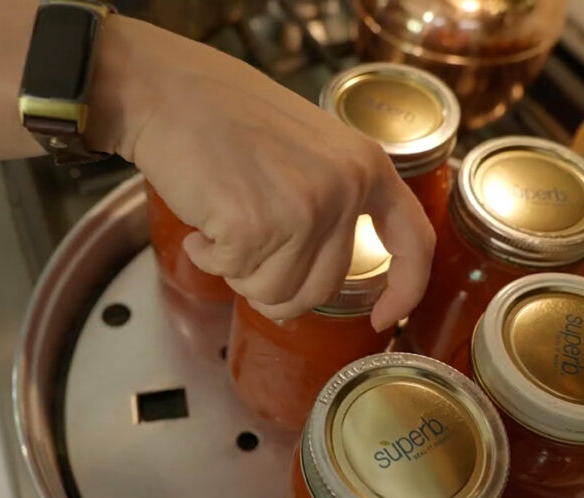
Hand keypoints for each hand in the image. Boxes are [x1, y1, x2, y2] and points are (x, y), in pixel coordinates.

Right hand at [86, 16, 434, 330]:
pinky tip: (201, 221)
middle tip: (246, 245)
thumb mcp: (311, 147)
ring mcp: (302, 210)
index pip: (413, 242)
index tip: (381, 318)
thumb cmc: (227, 116)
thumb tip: (318, 280)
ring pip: (275, 293)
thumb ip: (332, 201)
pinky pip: (232, 275)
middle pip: (322, 288)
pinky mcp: (256, 227)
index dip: (404, 290)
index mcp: (366, 167)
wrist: (169, 93)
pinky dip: (207, 257)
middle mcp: (344, 190)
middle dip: (276, 285)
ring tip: (222, 222)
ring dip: (239, 271)